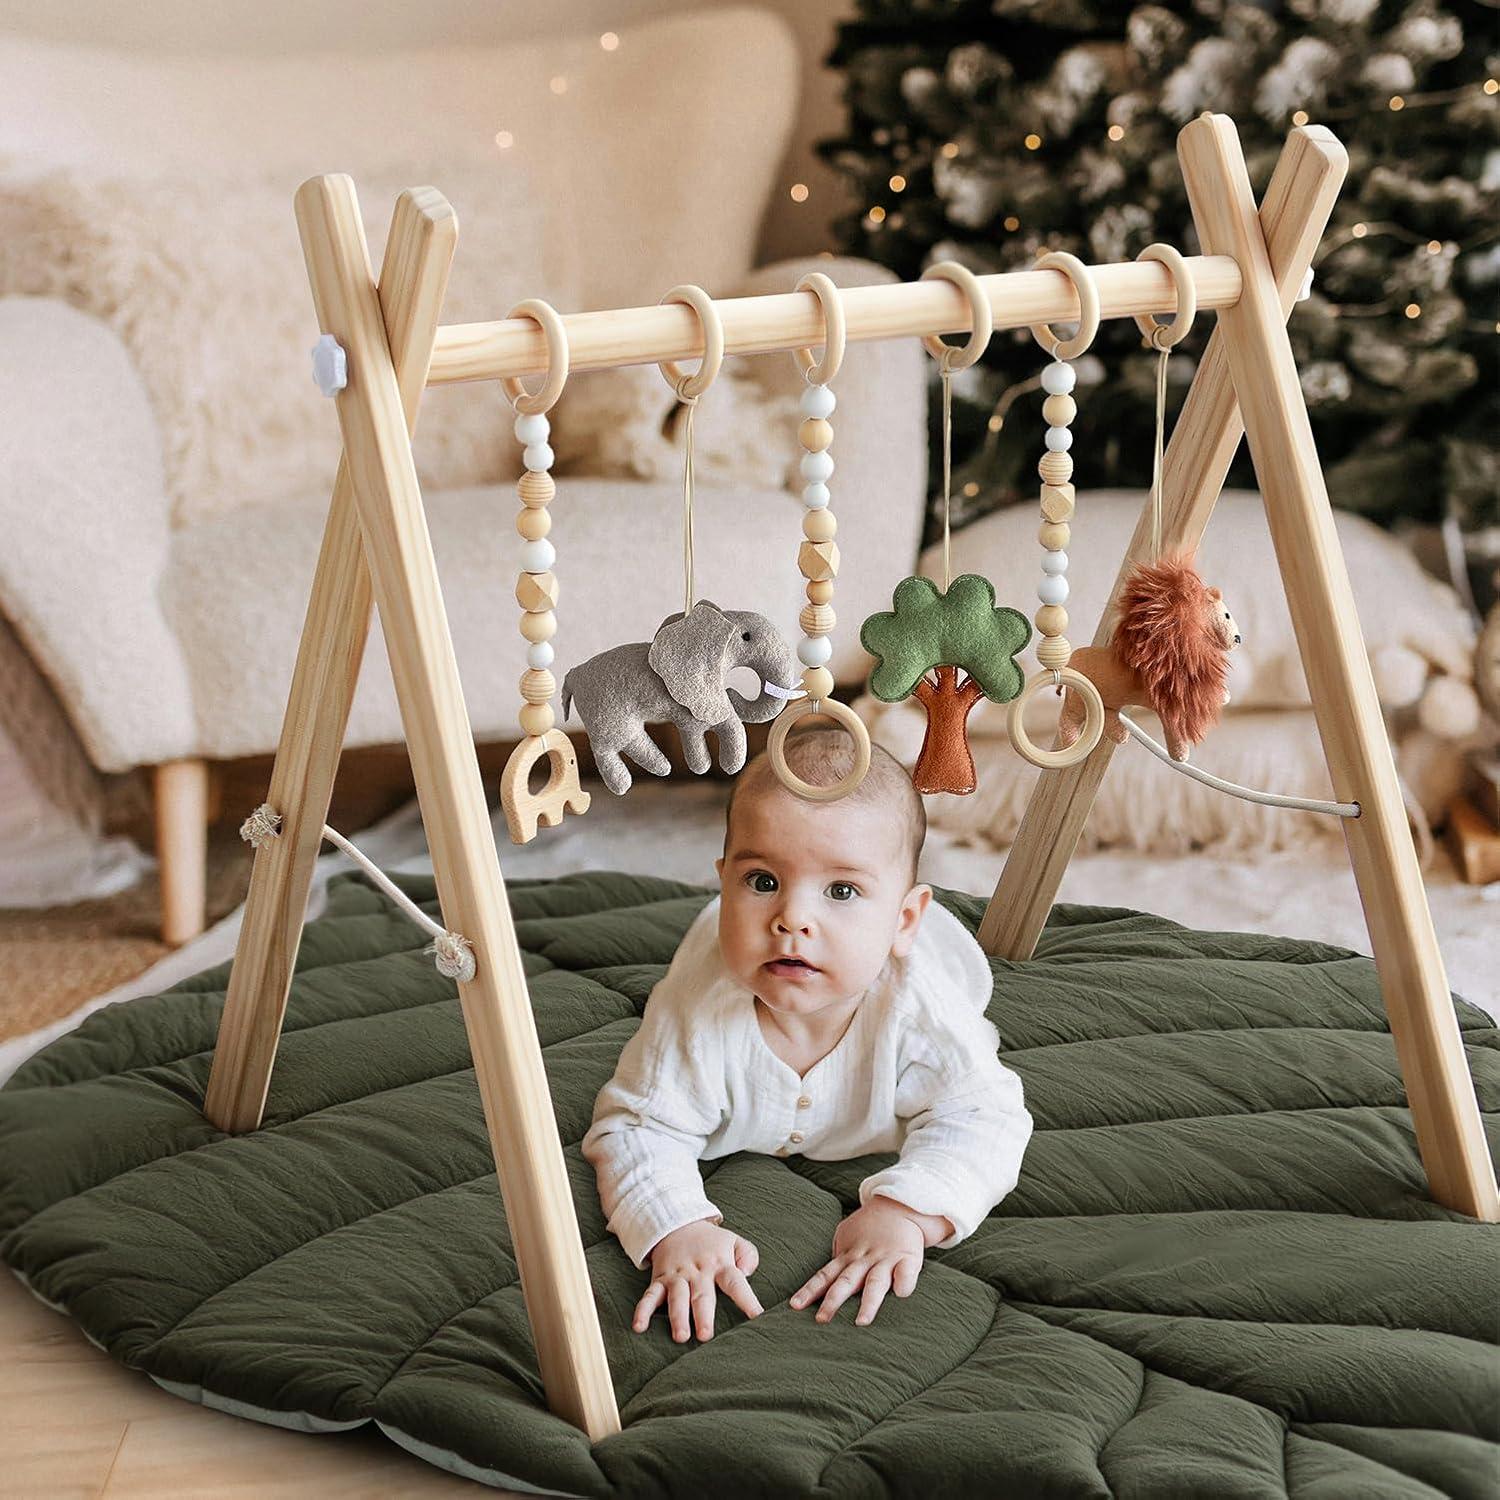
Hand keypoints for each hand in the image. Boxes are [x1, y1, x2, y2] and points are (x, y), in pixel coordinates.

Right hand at [635, 1219, 762, 1341]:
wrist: (677, 1223)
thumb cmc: (711, 1242)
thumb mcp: (734, 1241)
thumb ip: (748, 1255)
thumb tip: (748, 1273)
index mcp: (719, 1264)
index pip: (735, 1282)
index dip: (747, 1299)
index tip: (757, 1316)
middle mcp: (698, 1272)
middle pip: (701, 1295)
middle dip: (703, 1315)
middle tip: (706, 1336)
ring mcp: (677, 1276)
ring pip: (676, 1298)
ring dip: (677, 1317)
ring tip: (681, 1336)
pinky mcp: (659, 1280)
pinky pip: (649, 1296)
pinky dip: (643, 1310)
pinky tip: (639, 1327)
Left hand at [790, 1198, 951, 1326]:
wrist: (899, 1206)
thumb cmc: (870, 1226)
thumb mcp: (846, 1236)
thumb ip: (837, 1256)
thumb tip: (820, 1280)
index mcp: (848, 1255)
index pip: (824, 1275)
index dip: (810, 1290)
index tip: (794, 1306)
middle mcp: (864, 1259)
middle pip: (846, 1281)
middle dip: (833, 1301)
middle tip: (821, 1319)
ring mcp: (886, 1259)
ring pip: (875, 1283)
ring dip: (868, 1303)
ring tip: (862, 1322)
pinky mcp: (908, 1258)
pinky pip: (906, 1273)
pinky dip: (904, 1283)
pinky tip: (900, 1294)